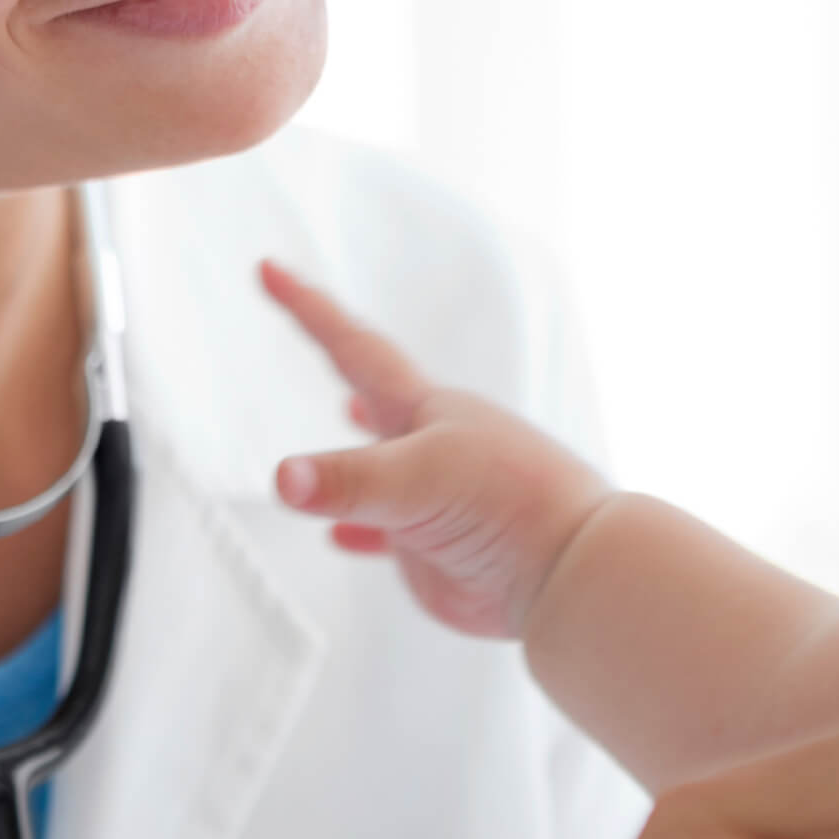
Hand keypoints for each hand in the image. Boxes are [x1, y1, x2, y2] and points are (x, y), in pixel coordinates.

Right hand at [260, 260, 611, 637]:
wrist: (569, 570)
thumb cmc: (510, 504)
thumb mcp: (421, 480)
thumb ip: (349, 481)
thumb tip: (282, 478)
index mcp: (423, 409)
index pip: (352, 345)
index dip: (308, 308)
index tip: (269, 269)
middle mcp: (428, 442)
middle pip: (371, 389)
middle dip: (338, 357)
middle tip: (308, 323)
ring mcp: (433, 494)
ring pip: (380, 462)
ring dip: (354, 448)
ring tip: (334, 424)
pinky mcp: (435, 545)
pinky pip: (387, 532)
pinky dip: (358, 528)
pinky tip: (340, 537)